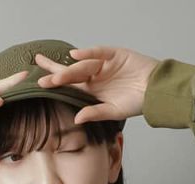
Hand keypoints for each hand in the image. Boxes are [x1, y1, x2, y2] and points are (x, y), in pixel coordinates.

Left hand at [31, 45, 159, 122]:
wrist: (157, 91)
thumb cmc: (137, 103)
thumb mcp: (114, 112)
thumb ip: (95, 113)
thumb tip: (77, 119)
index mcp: (93, 91)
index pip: (70, 87)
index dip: (56, 85)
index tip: (39, 86)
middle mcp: (96, 76)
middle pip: (72, 73)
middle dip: (55, 72)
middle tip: (38, 73)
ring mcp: (105, 64)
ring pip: (83, 65)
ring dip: (69, 70)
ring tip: (56, 76)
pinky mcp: (115, 54)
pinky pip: (98, 52)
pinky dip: (88, 54)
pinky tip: (75, 56)